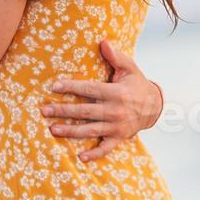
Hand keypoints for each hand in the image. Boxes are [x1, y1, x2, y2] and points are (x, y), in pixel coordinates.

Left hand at [41, 40, 164, 162]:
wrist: (155, 106)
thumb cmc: (137, 84)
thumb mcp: (130, 68)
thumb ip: (116, 56)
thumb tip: (103, 41)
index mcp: (116, 93)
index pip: (89, 90)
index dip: (71, 87)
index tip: (54, 86)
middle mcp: (115, 111)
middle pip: (85, 112)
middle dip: (63, 111)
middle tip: (44, 111)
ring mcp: (117, 127)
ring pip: (90, 130)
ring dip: (70, 131)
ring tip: (52, 130)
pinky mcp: (118, 138)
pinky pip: (105, 148)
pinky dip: (94, 154)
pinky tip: (80, 157)